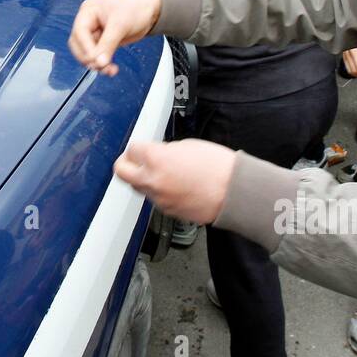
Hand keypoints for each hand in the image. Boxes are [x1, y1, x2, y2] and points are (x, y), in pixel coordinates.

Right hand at [68, 0, 161, 75]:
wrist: (150, 10)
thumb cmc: (135, 7)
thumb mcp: (120, 25)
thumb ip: (108, 44)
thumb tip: (98, 61)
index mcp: (89, 11)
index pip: (80, 32)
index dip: (85, 48)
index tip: (94, 59)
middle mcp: (89, 22)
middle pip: (79, 45)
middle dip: (89, 58)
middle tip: (101, 66)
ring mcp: (96, 32)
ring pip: (88, 53)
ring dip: (97, 64)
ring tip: (109, 70)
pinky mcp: (104, 42)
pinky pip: (98, 56)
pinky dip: (103, 64)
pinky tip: (111, 68)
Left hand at [113, 139, 236, 225]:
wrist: (234, 192)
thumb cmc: (217, 166)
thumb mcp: (187, 146)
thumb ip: (164, 150)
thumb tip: (155, 155)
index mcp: (156, 159)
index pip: (132, 149)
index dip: (139, 147)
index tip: (143, 148)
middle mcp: (152, 180)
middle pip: (122, 171)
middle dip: (128, 164)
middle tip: (137, 160)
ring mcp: (158, 198)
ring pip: (138, 187)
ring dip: (145, 179)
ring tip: (164, 174)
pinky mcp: (167, 211)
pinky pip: (155, 199)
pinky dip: (161, 192)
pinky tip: (176, 186)